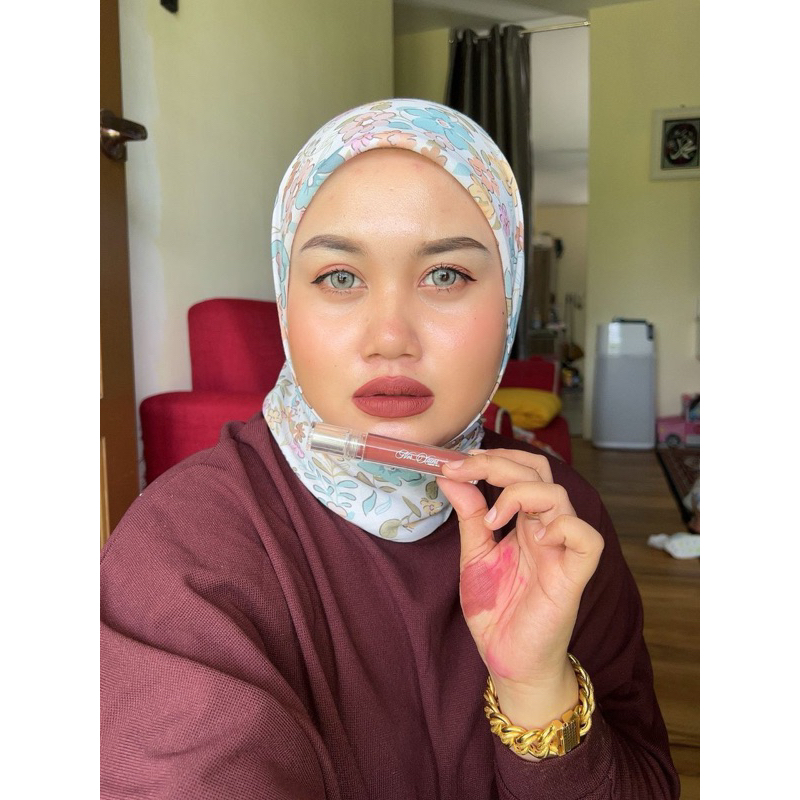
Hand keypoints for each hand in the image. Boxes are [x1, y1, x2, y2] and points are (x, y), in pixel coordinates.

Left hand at [438, 448, 603, 727]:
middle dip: (500, 463)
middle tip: (466, 470)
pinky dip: (563, 526)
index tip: (455, 464)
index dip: (492, 459)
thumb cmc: (498, 612)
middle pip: (539, 473)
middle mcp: (546, 529)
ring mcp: (561, 550)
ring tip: (493, 517)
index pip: (521, 471)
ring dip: (521, 493)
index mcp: (524, 523)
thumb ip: (469, 517)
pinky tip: (535, 537)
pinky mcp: (573, 577)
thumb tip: (452, 478)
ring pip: (559, 497)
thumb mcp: (474, 557)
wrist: (509, 662)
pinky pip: (587, 539)